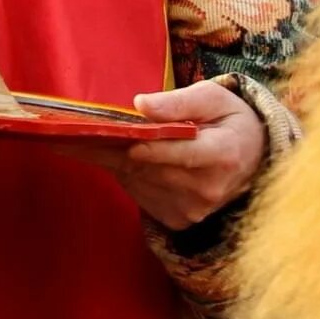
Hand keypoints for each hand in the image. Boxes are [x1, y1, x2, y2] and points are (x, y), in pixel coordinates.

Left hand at [63, 80, 266, 230]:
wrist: (255, 161)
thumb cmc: (230, 122)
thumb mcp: (214, 99)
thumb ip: (179, 103)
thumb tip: (141, 105)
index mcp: (223, 155)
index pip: (176, 153)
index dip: (141, 145)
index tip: (104, 135)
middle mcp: (208, 189)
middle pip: (147, 167)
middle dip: (107, 148)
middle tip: (64, 133)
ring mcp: (193, 209)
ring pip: (137, 181)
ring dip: (108, 161)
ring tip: (71, 140)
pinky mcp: (178, 219)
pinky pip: (139, 193)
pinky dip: (124, 174)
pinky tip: (110, 155)